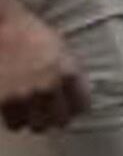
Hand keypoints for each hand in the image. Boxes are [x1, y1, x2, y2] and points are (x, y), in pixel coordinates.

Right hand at [0, 4, 89, 131]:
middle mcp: (49, 87)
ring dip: (36, 120)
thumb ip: (72, 75)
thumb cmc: (35, 36)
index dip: (76, 107)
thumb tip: (79, 99)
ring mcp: (25, 96)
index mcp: (68, 72)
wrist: (3, 28)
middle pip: (60, 121)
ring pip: (36, 126)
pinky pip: (15, 124)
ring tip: (32, 111)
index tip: (71, 106)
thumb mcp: (63, 51)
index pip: (82, 106)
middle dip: (57, 117)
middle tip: (51, 112)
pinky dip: (16, 119)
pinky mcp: (3, 101)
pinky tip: (17, 109)